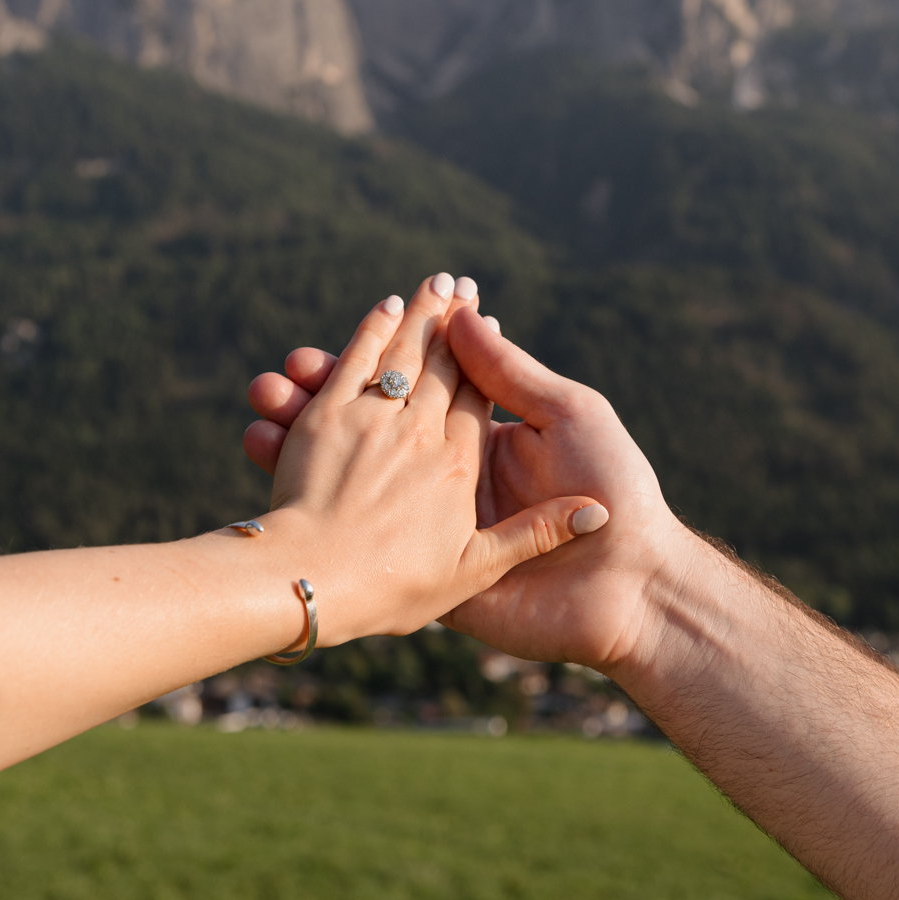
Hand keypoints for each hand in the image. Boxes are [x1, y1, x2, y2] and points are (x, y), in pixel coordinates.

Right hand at [246, 305, 694, 670]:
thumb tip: (461, 316)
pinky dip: (313, 494)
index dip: (375, 359)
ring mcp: (433, 519)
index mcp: (481, 433)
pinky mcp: (428, 566)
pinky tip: (265, 455)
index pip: (416, 385)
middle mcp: (449, 471)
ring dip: (304, 434)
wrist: (633, 583)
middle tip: (285, 370)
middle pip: (373, 424)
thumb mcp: (566, 414)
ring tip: (265, 404)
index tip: (330, 338)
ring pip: (355, 471)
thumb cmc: (615, 486)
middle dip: (324, 394)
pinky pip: (363, 533)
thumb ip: (508, 372)